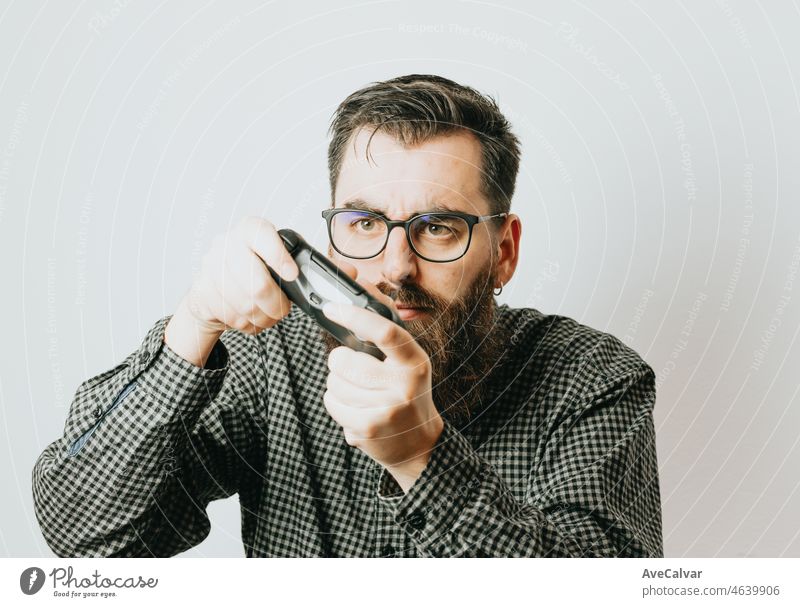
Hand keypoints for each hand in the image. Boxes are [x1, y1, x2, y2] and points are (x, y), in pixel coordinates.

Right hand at [165, 216, 298, 366]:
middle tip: (283, 309)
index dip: (278, 257)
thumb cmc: (254, 268)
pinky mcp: (202, 289)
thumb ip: (291, 259)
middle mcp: (227, 244)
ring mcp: (211, 267)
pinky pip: (231, 316)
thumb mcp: (274, 255)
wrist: (216, 283)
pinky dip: (246, 323)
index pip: (262, 235)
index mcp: (250, 229)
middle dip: (275, 304)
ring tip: (268, 315)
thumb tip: (309, 277)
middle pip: (257, 284)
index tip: (292, 274)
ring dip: (262, 317)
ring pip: (245, 306)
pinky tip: (250, 317)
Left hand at [321, 272, 443, 492]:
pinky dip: (335, 404)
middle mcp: (405, 384)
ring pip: (334, 382)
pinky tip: (354, 410)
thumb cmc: (405, 394)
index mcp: (415, 361)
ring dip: (337, 386)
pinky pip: (331, 403)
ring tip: (359, 395)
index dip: (355, 315)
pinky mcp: (369, 428)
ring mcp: (387, 408)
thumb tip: (360, 285)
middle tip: (352, 371)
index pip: (385, 331)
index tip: (331, 307)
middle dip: (339, 362)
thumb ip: (385, 331)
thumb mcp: (405, 362)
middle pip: (346, 360)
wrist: (418, 444)